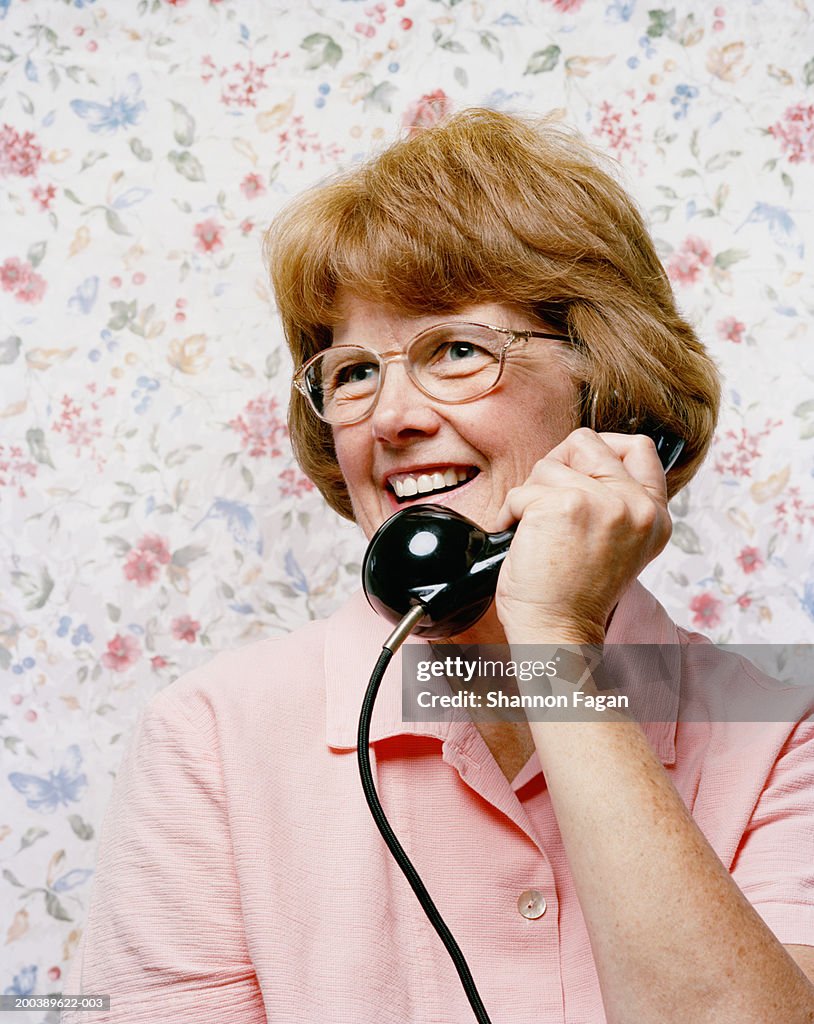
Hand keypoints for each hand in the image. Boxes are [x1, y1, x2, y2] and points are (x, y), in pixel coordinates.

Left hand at [493, 428, 671, 643]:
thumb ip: (614, 501)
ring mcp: (604, 503)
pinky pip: (521, 490)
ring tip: (537, 533)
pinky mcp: (566, 505)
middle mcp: (636, 506)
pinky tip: (520, 542)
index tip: (578, 474)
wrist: (557, 631)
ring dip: (530, 496)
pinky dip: (510, 513)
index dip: (601, 450)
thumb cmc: (573, 595)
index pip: (639, 448)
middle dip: (556, 467)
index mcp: (654, 515)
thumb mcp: (616, 543)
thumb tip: (578, 462)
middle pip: (586, 443)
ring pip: (548, 466)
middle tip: (548, 506)